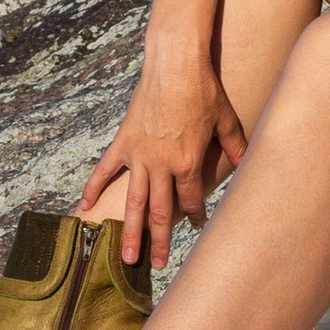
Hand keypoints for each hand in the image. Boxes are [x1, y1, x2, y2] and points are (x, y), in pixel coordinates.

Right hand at [76, 50, 249, 270]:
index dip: (195, 217)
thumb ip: (235, 145)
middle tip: (155, 266)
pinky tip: (84, 208)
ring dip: (129, 231)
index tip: (196, 228)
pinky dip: (93, 189)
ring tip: (125, 257)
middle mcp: (162, 165)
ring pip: (133, 202)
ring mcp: (139, 154)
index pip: (191, 201)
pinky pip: (105, 170)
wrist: (175, 63)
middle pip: (160, 212)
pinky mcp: (123, 141)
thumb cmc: (204, 89)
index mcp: (188, 163)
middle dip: (159, 241)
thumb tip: (245, 163)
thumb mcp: (227, 119)